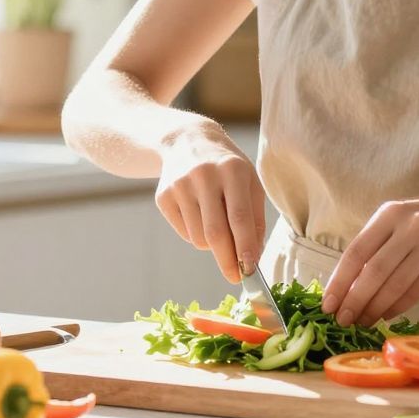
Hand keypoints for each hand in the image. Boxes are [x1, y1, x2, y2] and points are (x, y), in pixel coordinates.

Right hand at [155, 126, 267, 283]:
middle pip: (215, 232)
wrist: (188, 141)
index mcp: (232, 169)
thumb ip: (255, 218)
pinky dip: (196, 235)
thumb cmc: (228, 168)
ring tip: (218, 225)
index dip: (245, 247)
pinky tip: (200, 214)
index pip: (239, 217)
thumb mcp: (250, 182)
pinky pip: (184, 233)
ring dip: (212, 245)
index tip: (251, 270)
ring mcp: (179, 185)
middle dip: (227, 260)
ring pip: (199, 237)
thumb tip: (253, 257)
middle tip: (235, 276)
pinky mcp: (163, 196)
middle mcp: (203, 175)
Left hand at [322, 190, 418, 327]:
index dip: (339, 281)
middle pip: (374, 271)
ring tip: (363, 321)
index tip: (328, 304)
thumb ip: (375, 244)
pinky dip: (398, 306)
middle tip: (343, 320)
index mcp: (389, 213)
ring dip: (375, 308)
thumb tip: (344, 285)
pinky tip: (386, 315)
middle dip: (354, 300)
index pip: (356, 252)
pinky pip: (417, 290)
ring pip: (395, 284)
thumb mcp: (398, 218)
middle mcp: (409, 225)